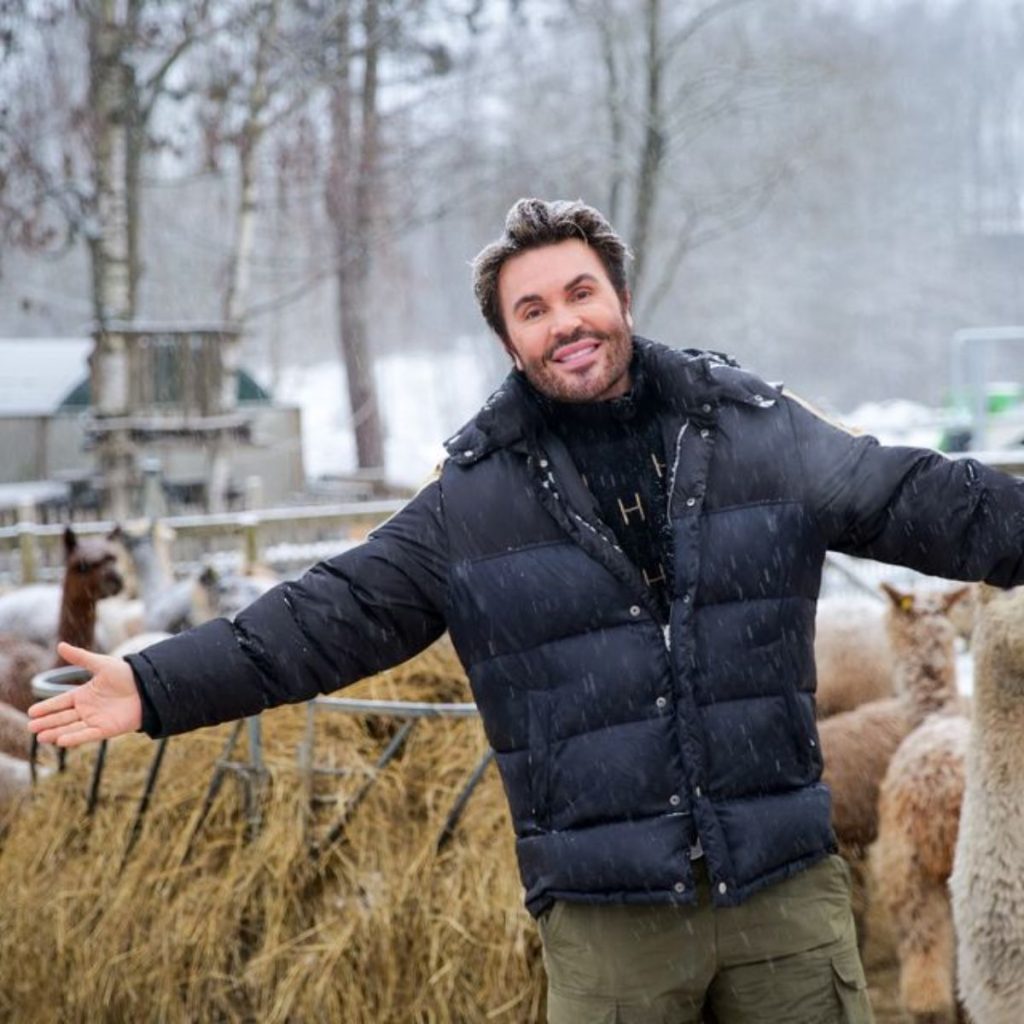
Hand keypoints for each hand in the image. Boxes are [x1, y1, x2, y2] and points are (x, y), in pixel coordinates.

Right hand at [27, 641, 141, 746]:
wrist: (148, 686)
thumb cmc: (126, 674)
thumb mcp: (101, 664)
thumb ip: (80, 657)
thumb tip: (60, 645)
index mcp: (84, 695)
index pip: (60, 702)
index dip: (47, 707)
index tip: (31, 712)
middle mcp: (87, 709)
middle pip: (62, 717)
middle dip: (47, 723)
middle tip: (31, 727)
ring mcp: (96, 720)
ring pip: (71, 728)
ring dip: (56, 733)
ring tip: (40, 737)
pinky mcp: (107, 729)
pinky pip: (88, 735)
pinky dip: (75, 738)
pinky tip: (61, 741)